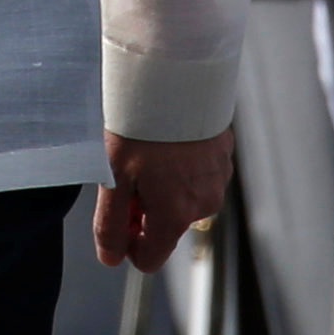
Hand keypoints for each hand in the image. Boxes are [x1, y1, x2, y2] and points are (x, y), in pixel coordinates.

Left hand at [93, 128, 233, 274]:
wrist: (177, 75)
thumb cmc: (141, 125)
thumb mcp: (113, 177)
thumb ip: (110, 225)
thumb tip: (111, 258)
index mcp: (176, 215)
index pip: (149, 259)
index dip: (127, 241)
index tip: (119, 209)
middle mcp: (204, 204)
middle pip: (166, 227)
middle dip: (145, 209)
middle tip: (129, 171)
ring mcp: (218, 179)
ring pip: (183, 201)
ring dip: (164, 188)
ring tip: (150, 151)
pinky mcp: (224, 156)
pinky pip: (198, 177)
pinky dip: (181, 168)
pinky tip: (168, 141)